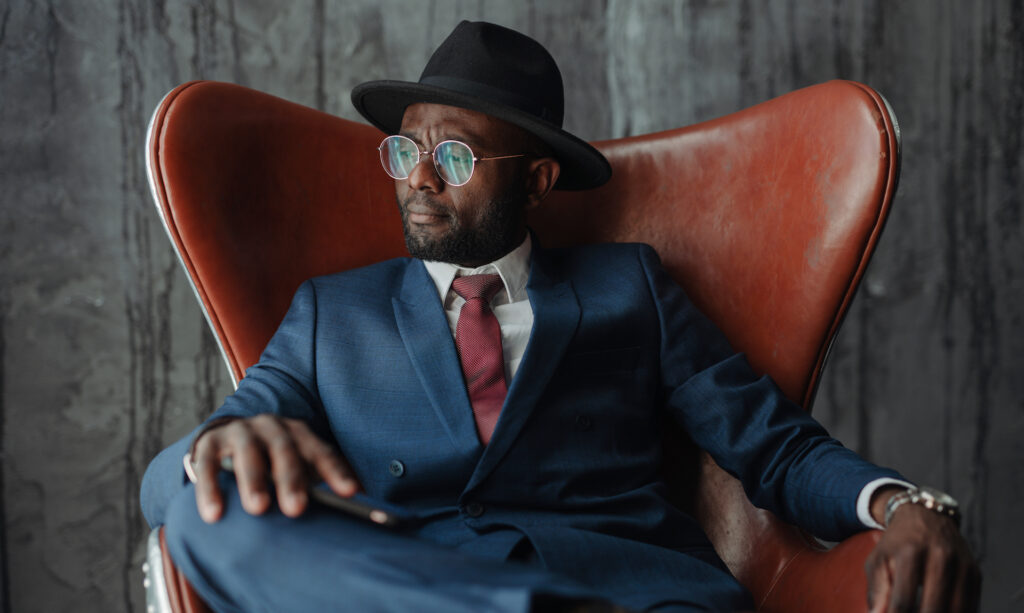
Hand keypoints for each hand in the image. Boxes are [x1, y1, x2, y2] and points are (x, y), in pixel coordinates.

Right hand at [190, 415, 359, 522]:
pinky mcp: (208, 444)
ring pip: (248, 452)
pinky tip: (214, 514)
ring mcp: (239, 432)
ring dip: (254, 480)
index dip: (336, 472)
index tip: (351, 494)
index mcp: (297, 433)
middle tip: (297, 509)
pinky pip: (206, 465)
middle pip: (284, 449)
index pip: (320, 451)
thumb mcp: (294, 469)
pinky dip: (209, 489)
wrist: (224, 441)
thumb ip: (317, 485)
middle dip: (291, 479)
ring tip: (258, 509)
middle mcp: (270, 427)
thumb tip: (351, 505)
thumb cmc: (268, 464)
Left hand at [864, 497, 979, 611]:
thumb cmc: (896, 544)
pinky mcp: (975, 573)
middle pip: (933, 609)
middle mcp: (939, 557)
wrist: (925, 516)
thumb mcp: (878, 561)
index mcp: (910, 553)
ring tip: (924, 612)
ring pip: (956, 610)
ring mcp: (961, 565)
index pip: (904, 601)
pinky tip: (942, 611)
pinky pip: (970, 606)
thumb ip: (876, 591)